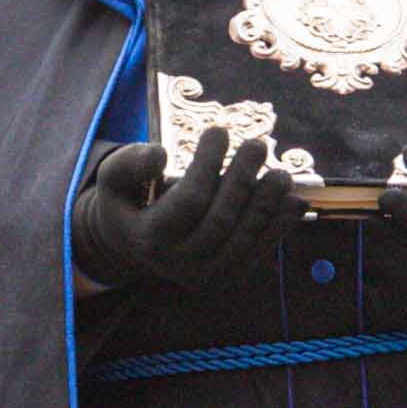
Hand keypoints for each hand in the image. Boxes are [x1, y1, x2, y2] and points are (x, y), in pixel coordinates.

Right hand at [71, 130, 296, 293]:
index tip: (219, 131)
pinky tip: (293, 201)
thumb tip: (160, 154)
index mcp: (151, 239)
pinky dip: (279, 227)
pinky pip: (259, 252)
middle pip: (221, 221)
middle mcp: (179, 264)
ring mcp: (207, 275)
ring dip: (267, 206)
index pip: (189, 201)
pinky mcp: (229, 276)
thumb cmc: (128, 202)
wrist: (137, 246)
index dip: (207, 164)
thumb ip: (130, 164)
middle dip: (242, 181)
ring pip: (244, 241)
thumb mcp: (113, 180)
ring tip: (281, 174)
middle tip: (257, 145)